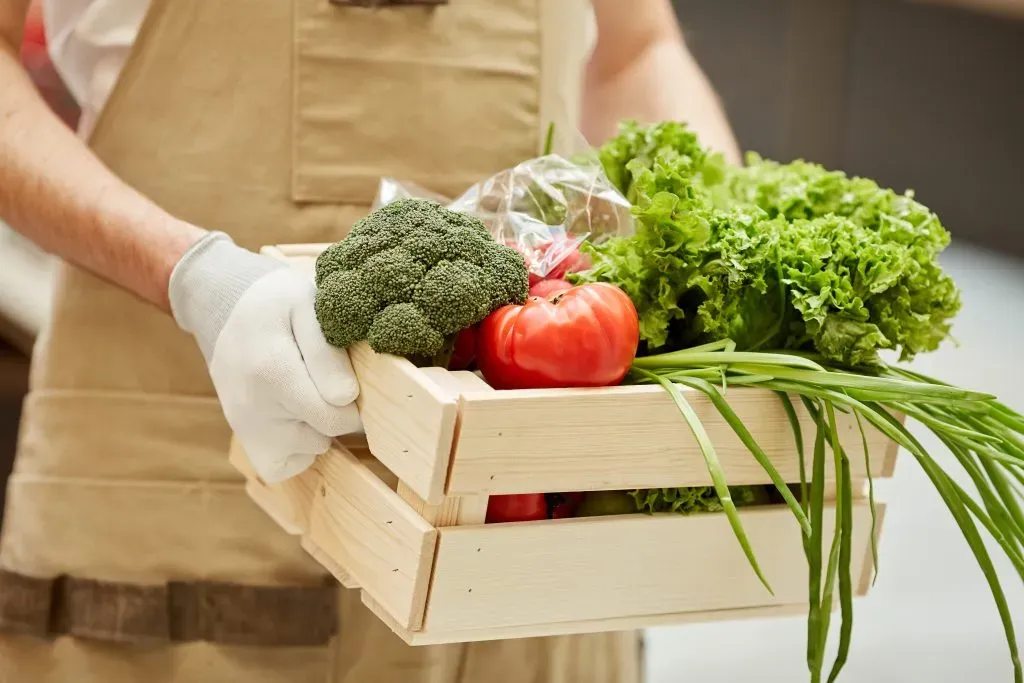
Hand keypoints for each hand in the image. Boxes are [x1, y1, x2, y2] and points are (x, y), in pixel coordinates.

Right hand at [168, 231, 360, 483]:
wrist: (229, 308)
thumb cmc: (277, 305)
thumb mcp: (307, 306)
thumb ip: (327, 351)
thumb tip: (345, 397)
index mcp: (270, 370)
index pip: (334, 414)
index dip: (352, 399)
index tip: (345, 376)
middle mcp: (252, 407)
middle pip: (324, 434)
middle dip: (337, 412)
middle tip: (326, 381)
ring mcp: (245, 428)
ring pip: (309, 451)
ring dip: (318, 428)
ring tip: (305, 391)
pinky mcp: (246, 441)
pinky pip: (286, 467)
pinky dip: (299, 449)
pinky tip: (296, 415)